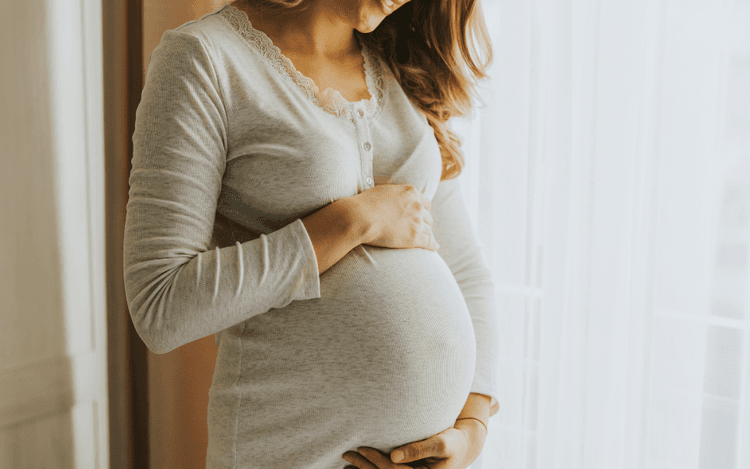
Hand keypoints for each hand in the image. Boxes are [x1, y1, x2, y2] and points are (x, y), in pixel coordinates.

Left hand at [341, 419, 486, 468]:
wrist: (463, 446)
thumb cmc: (454, 440)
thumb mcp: (441, 442)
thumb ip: (419, 449)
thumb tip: (394, 455)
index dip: (376, 461)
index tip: (360, 449)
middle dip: (365, 467)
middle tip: (346, 455)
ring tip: (346, 463)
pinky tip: (359, 466)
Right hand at [350, 183, 438, 251]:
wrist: (360, 217)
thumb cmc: (365, 203)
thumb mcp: (383, 191)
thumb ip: (394, 194)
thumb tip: (393, 196)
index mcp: (411, 193)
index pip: (425, 203)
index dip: (423, 210)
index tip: (420, 215)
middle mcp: (417, 206)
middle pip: (427, 217)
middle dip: (424, 223)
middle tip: (419, 228)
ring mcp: (417, 222)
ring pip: (428, 230)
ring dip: (427, 234)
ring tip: (426, 239)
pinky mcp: (414, 238)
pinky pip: (429, 242)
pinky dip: (432, 245)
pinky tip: (434, 247)